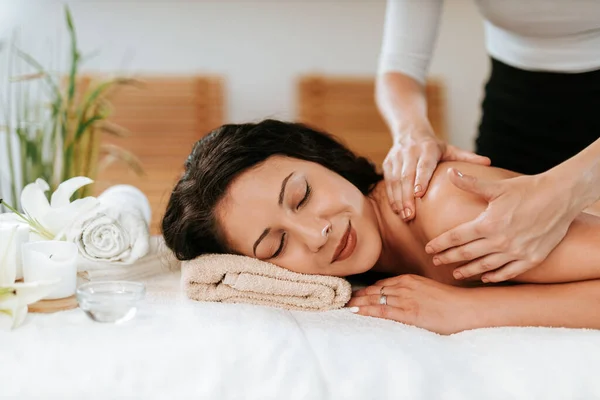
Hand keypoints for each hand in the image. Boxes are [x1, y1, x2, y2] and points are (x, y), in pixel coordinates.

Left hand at [347, 274, 475, 334]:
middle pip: (374, 290)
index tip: (355, 295)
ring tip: (345, 306)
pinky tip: (356, 311)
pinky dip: (367, 310)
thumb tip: (400, 298)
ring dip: (358, 303)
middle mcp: (404, 286)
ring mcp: (406, 299)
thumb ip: (413, 291)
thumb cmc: (450, 302)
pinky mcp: (409, 313)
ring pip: (375, 299)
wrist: (465, 308)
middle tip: (343, 300)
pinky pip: (383, 310)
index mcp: (409, 280)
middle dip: (358, 296)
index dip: (366, 291)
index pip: (381, 284)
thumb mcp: (427, 289)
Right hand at [383, 127, 489, 221]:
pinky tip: (396, 210)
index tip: (418, 194)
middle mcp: (410, 152)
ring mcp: (396, 158)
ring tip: (404, 216)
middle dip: (407, 196)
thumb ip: (467, 157)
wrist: (409, 131)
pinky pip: (388, 182)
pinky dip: (391, 196)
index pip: (423, 165)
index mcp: (427, 148)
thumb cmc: (433, 146)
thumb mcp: (450, 149)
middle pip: (406, 176)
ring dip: (398, 199)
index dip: (420, 179)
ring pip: (395, 180)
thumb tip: (489, 163)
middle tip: (410, 215)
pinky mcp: (388, 163)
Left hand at [426, 168, 576, 282]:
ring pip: (485, 266)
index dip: (440, 244)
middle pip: (466, 254)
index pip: (456, 237)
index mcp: (488, 223)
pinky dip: (495, 276)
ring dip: (468, 271)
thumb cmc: (527, 189)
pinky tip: (485, 277)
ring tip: (456, 273)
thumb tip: (450, 172)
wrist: (561, 197)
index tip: (428, 249)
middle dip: (448, 259)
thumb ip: (470, 183)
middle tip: (436, 262)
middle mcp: (500, 241)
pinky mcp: (531, 259)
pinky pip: (509, 272)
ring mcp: (516, 252)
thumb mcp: (496, 186)